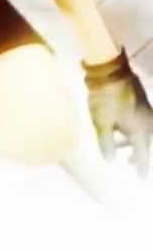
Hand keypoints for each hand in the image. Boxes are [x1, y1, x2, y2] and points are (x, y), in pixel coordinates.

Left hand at [85, 49, 152, 176]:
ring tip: (121, 147)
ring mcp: (147, 111)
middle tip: (131, 165)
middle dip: (139, 155)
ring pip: (144, 133)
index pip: (143, 155)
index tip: (141, 180)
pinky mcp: (142, 103)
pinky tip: (120, 129)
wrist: (109, 70)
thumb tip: (111, 161)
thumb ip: (107, 143)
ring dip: (134, 142)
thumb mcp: (102, 123)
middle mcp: (149, 122)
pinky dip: (132, 130)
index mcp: (141, 130)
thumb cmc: (104, 98)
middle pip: (146, 145)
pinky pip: (141, 123)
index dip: (141, 168)